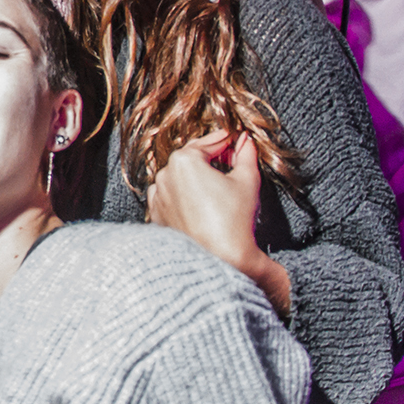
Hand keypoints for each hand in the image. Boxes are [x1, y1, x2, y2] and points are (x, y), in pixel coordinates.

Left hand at [146, 132, 289, 312]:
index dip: (229, 142)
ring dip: (197, 178)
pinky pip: (171, 198)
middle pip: (193, 158)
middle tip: (234, 162)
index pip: (211, 142)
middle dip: (213, 159)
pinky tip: (203, 205)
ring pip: (180, 178)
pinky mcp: (156, 216)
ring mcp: (157, 196)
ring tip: (219, 188)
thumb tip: (246, 141)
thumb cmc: (233, 221)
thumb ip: (246, 154)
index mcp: (184, 160)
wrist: (219, 262)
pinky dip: (184, 197)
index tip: (240, 142)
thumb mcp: (247, 181)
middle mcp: (164, 174)